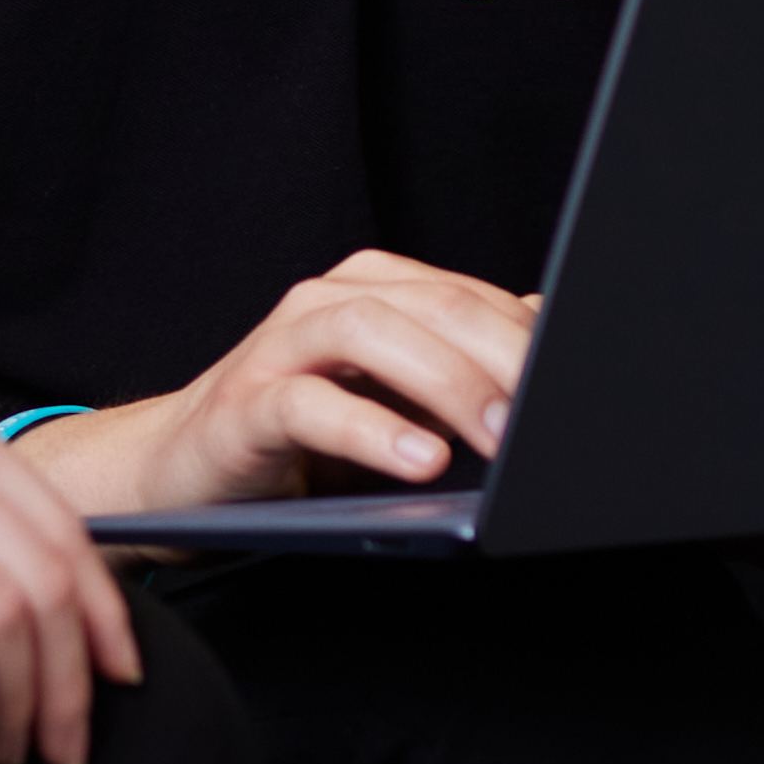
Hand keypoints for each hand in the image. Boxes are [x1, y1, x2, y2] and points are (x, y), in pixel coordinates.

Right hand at [36, 249, 540, 514]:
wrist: (181, 472)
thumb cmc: (301, 440)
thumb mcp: (397, 404)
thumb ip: (461, 370)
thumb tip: (551, 340)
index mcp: (375, 291)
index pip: (470, 297)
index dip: (530, 338)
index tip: (583, 381)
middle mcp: (328, 301)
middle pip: (432, 305)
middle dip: (502, 357)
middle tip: (549, 413)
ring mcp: (281, 346)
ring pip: (372, 333)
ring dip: (445, 382)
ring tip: (496, 435)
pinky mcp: (244, 403)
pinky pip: (311, 404)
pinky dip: (372, 430)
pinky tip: (419, 460)